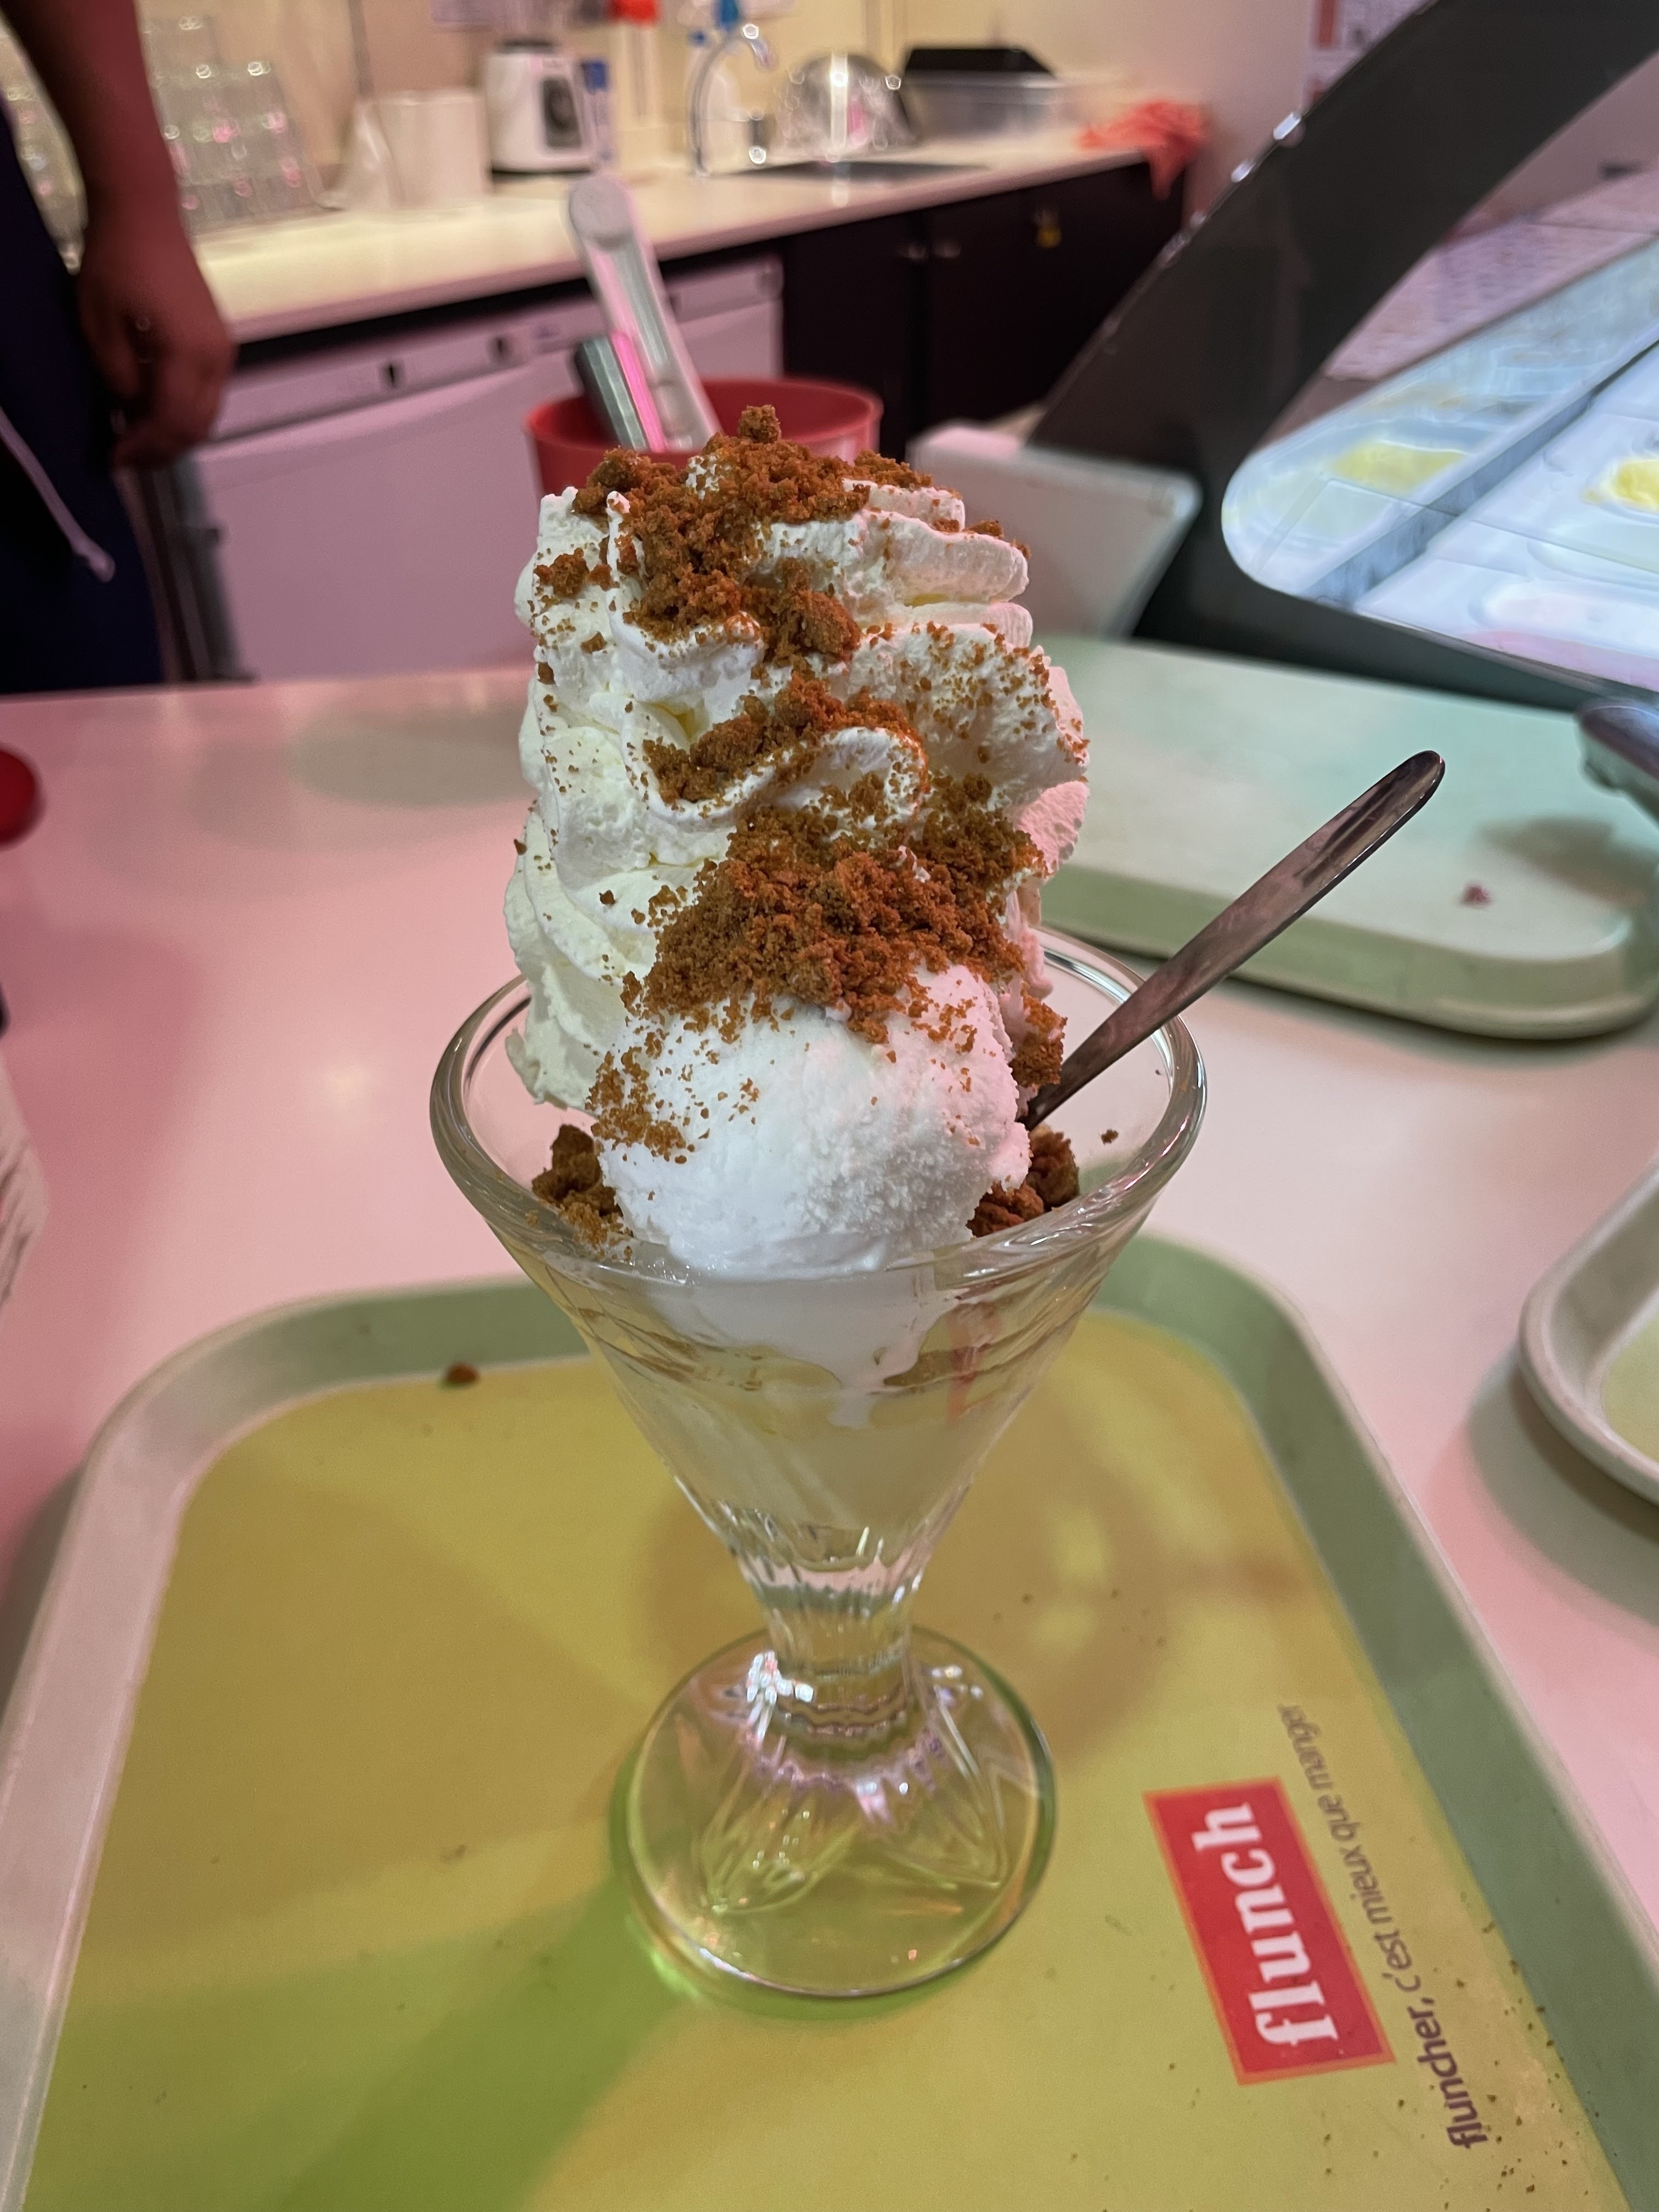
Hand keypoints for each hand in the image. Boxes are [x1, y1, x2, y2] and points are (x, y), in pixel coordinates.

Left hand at [75, 199, 233, 467]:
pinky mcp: (218, 342)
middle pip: (197, 428)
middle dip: (162, 449)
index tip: (114, 457)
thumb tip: (130, 407)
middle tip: (126, 455)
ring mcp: (222, 351)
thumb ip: (118, 374)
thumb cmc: (118, 259)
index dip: (144, 448)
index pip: (172, 422)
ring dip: (173, 432)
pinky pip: (207, 394)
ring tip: (137, 434)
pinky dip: (182, 410)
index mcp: (189, 354)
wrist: (145, 212)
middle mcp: (216, 359)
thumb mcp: (99, 322)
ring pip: (206, 415)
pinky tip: (151, 404)